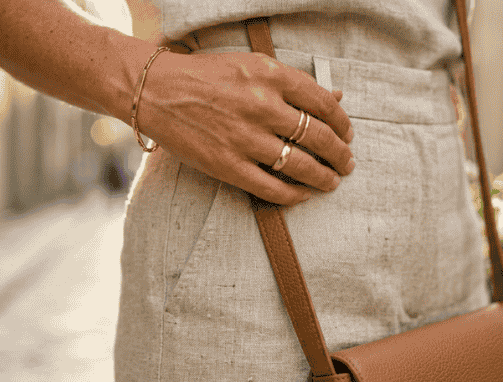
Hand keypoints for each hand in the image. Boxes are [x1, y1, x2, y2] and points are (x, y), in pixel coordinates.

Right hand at [135, 51, 354, 205]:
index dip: (342, 123)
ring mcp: (244, 137)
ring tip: (332, 181)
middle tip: (347, 163)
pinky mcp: (226, 164)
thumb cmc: (205, 76)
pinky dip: (294, 194)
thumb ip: (293, 83)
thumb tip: (336, 97)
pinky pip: (271, 187)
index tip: (346, 134)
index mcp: (270, 75)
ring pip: (300, 164)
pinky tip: (304, 194)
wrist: (155, 91)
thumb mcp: (251, 66)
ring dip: (323, 177)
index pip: (323, 103)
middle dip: (340, 154)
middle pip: (318, 136)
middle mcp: (261, 105)